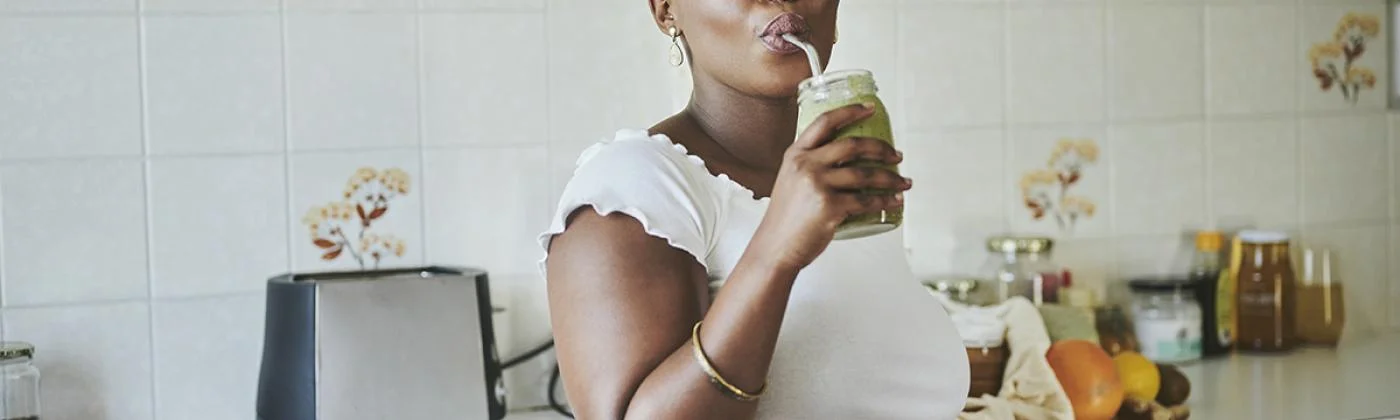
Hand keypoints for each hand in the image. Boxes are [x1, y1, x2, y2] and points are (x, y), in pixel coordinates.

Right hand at [749, 103, 909, 272]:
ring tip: (903, 182)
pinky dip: (885, 200)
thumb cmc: (786, 218)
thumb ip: (812, 165)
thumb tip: (847, 159)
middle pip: (852, 145)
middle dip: (881, 148)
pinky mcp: (829, 207)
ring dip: (891, 178)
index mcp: (796, 154)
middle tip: (897, 155)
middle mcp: (805, 165)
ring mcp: (817, 185)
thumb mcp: (792, 180)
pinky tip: (894, 201)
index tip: (870, 108)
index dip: (850, 111)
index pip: (825, 122)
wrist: (775, 247)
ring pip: (865, 174)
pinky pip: (866, 200)